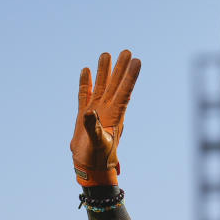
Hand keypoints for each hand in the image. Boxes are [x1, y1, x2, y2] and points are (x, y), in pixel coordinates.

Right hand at [70, 50, 140, 185]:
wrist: (88, 167)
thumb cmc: (98, 158)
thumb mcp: (98, 143)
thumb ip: (94, 128)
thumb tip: (89, 112)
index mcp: (115, 115)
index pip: (125, 91)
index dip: (130, 76)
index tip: (136, 61)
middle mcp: (107, 110)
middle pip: (115, 84)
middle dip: (120, 68)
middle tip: (126, 51)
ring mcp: (95, 111)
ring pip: (101, 86)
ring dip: (104, 71)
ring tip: (106, 54)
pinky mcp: (83, 115)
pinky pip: (85, 95)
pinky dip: (85, 83)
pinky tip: (86, 71)